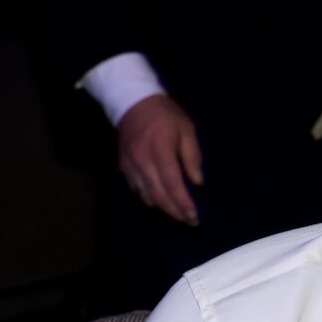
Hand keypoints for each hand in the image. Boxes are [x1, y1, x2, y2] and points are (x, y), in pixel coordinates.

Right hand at [117, 94, 203, 224]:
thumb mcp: (186, 129)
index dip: (183, 202)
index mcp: (160, 150)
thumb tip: (198, 182)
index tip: (195, 216)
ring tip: (178, 214)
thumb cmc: (165, 115)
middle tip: (190, 220)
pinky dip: (148, 198)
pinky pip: (135, 188)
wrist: (132, 101)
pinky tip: (159, 203)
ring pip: (146, 194)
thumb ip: (192, 156)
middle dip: (175, 211)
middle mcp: (143, 161)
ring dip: (163, 208)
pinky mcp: (123, 165)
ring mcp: (130, 164)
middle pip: (159, 194)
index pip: (173, 183)